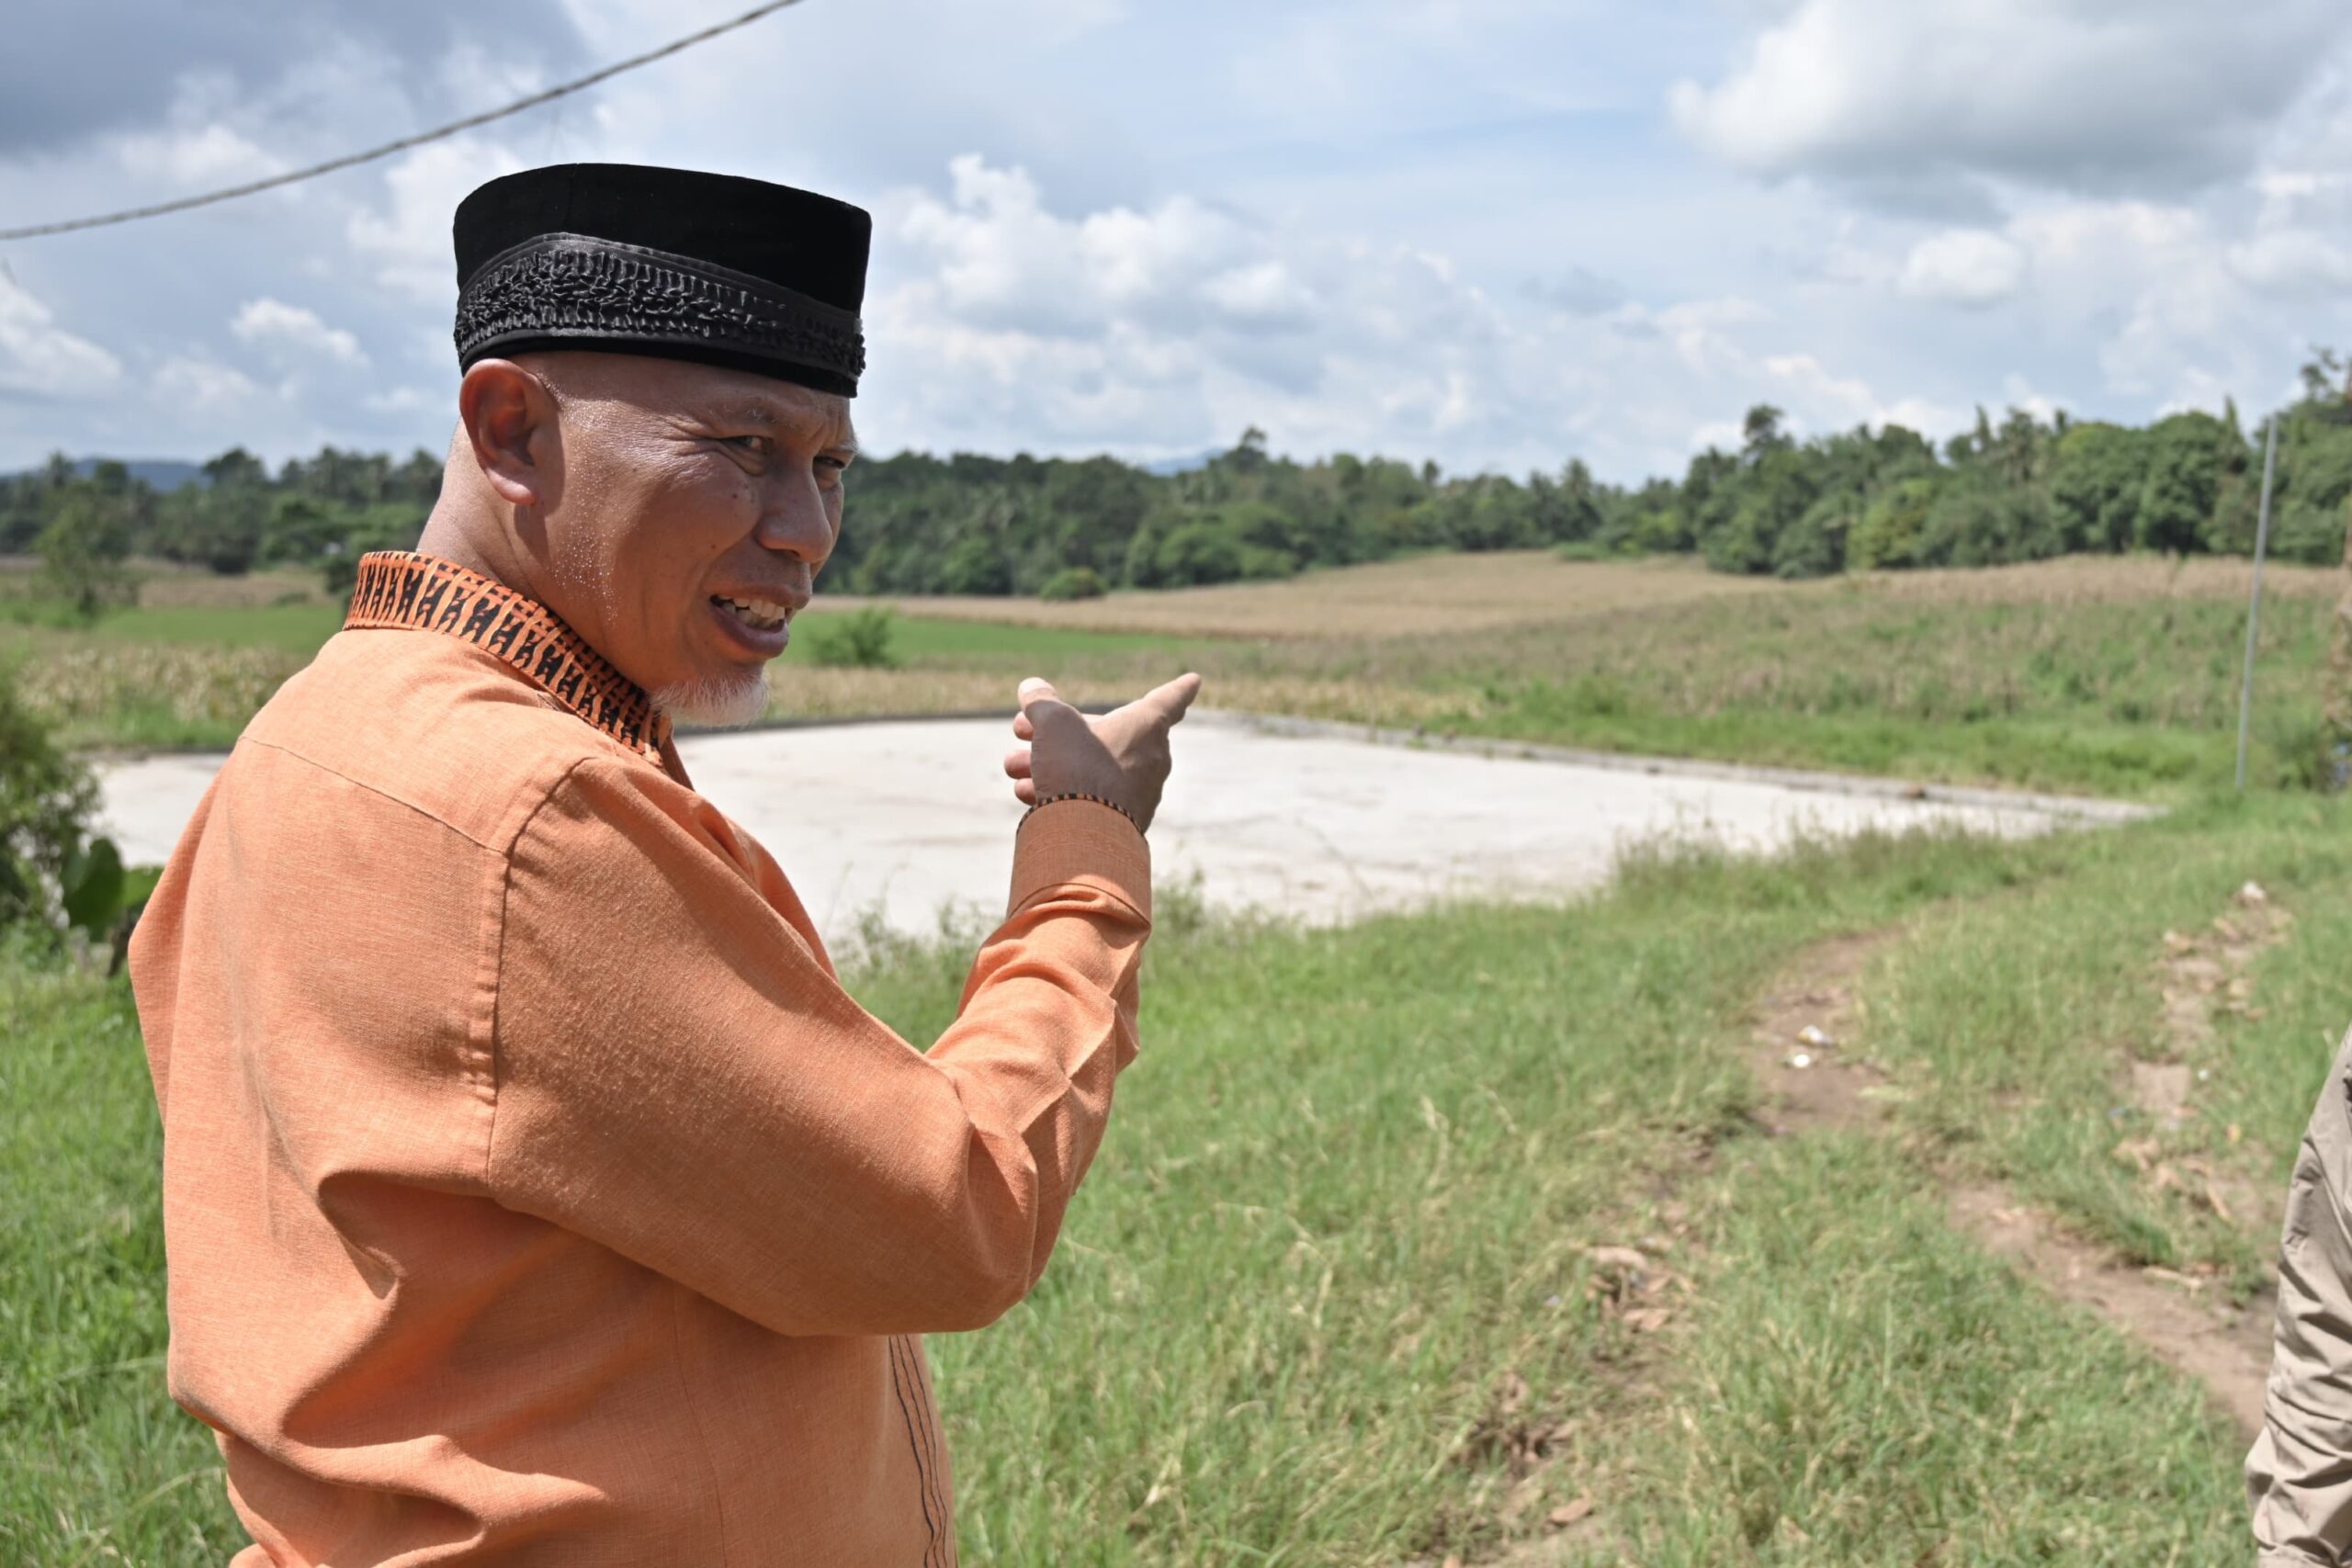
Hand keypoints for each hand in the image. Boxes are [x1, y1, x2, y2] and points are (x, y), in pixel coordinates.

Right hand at [1001, 672, 1202, 832]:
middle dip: (1057, 733)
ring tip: (1013, 766)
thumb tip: (1032, 689)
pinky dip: (1060, 792)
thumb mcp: (1053, 723)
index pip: (1169, 699)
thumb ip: (1042, 702)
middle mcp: (1150, 758)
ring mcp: (1138, 793)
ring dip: (1047, 763)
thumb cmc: (1076, 767)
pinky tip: (1027, 794)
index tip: (1194, 679)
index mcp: (1146, 726)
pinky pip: (1090, 798)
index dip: (1179, 688)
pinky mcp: (1122, 823)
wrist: (1085, 836)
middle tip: (1021, 729)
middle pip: (1103, 735)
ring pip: (1089, 768)